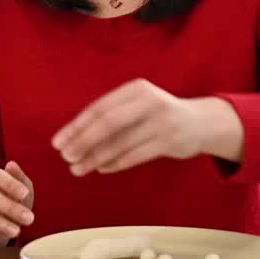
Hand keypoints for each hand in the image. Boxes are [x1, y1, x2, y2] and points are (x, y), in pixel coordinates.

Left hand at [51, 79, 242, 175]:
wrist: (201, 122)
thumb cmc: (158, 114)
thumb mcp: (137, 105)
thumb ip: (112, 115)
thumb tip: (73, 137)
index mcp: (135, 89)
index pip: (99, 108)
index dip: (76, 126)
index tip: (58, 142)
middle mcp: (149, 102)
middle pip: (108, 124)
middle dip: (83, 142)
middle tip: (65, 157)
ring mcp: (161, 122)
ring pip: (120, 143)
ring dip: (95, 158)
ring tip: (77, 169)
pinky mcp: (170, 141)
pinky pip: (135, 156)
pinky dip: (115, 163)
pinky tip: (101, 168)